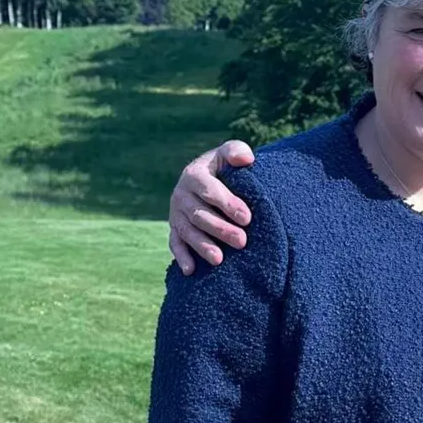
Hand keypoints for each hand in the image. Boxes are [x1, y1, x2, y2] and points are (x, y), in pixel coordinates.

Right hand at [169, 140, 255, 275]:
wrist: (209, 176)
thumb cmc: (224, 165)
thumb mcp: (230, 152)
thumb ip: (236, 151)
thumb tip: (246, 159)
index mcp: (194, 175)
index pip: (210, 191)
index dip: (228, 204)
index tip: (247, 218)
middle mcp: (181, 195)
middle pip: (200, 215)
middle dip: (221, 229)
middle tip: (242, 241)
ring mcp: (176, 213)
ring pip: (187, 232)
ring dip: (202, 246)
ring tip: (219, 259)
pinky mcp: (175, 228)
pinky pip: (175, 243)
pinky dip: (182, 257)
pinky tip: (190, 271)